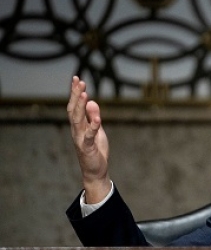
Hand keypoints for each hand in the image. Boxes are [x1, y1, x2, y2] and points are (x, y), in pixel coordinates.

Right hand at [67, 76, 110, 202]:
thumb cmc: (96, 150)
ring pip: (78, 121)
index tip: (76, 78)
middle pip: (73, 110)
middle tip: (79, 82)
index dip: (74, 93)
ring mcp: (81, 139)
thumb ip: (94, 117)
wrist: (95, 171)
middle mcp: (76, 130)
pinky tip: (98, 119)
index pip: (75, 106)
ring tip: (84, 94)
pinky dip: (93, 127)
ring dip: (81, 107)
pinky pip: (89, 136)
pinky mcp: (88, 148)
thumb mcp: (97, 130)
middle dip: (76, 95)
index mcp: (79, 125)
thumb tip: (91, 101)